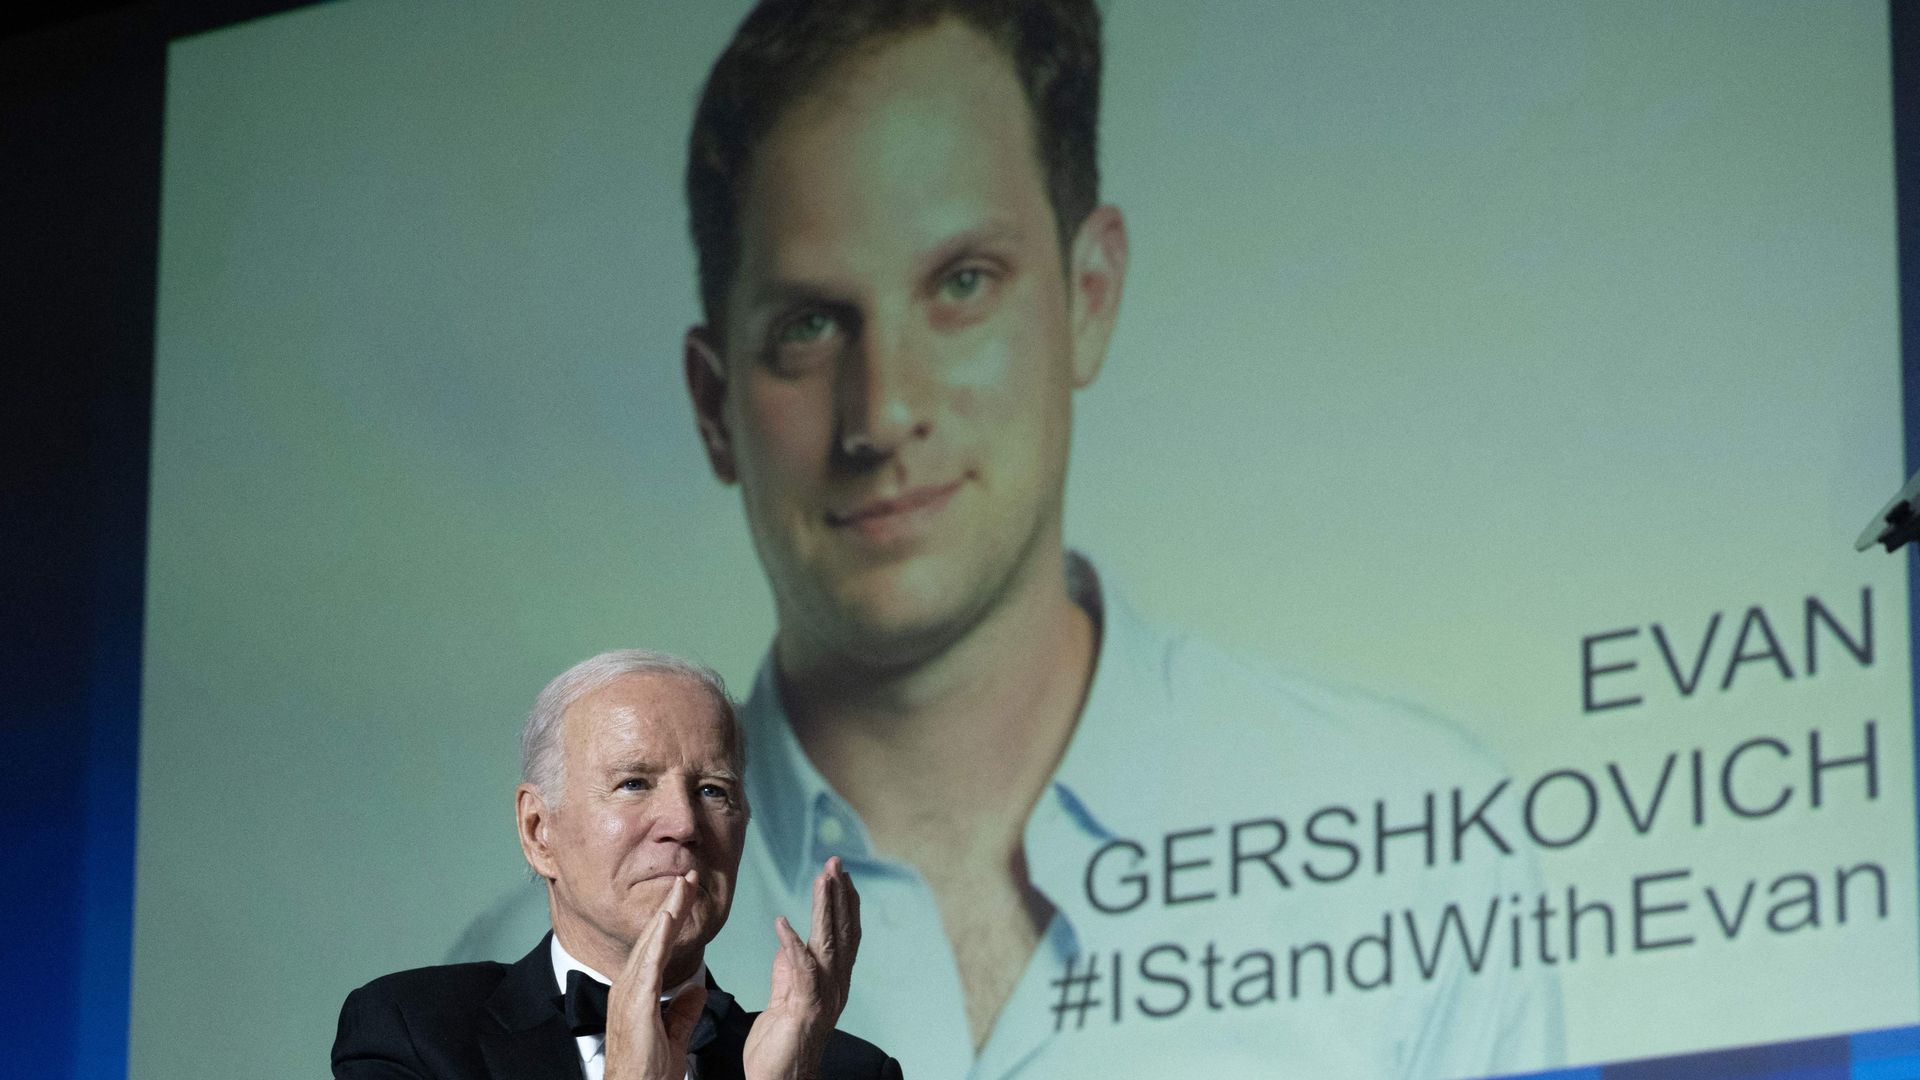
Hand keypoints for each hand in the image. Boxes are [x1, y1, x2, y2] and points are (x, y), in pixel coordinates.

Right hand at [603, 872, 708, 1079]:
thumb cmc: (649, 1073)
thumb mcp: (674, 1037)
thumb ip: (684, 1012)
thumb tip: (697, 990)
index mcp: (639, 993)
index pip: (660, 947)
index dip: (674, 919)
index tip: (689, 894)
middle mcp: (630, 987)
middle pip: (655, 937)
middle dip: (672, 904)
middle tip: (688, 875)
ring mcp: (629, 993)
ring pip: (651, 943)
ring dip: (668, 912)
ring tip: (682, 885)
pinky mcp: (634, 1003)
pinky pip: (649, 964)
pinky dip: (659, 939)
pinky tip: (669, 918)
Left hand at [742, 857, 860, 1079]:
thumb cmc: (778, 1050)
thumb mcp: (783, 1002)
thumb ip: (788, 972)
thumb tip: (788, 943)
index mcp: (831, 983)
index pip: (842, 936)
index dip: (843, 904)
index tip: (838, 875)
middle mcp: (835, 987)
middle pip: (842, 933)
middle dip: (840, 895)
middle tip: (835, 862)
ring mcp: (823, 998)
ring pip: (829, 944)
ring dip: (826, 908)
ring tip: (822, 878)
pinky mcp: (805, 1009)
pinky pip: (801, 971)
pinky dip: (793, 944)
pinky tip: (783, 922)